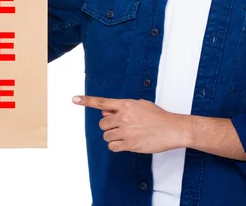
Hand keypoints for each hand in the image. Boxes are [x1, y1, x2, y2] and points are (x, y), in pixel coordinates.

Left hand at [72, 95, 188, 153]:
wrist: (171, 129)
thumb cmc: (158, 116)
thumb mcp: (140, 105)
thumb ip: (122, 107)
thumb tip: (107, 111)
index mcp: (126, 104)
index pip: (102, 102)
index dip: (86, 101)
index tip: (74, 99)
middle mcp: (123, 117)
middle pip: (102, 124)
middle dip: (109, 126)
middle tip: (120, 127)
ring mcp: (126, 131)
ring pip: (106, 136)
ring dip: (113, 136)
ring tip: (126, 135)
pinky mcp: (129, 144)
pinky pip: (113, 146)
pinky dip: (117, 146)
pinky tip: (126, 142)